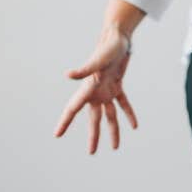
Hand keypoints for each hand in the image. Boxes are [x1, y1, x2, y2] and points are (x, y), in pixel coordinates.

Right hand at [54, 26, 138, 152]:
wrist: (117, 38)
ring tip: (114, 147)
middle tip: (91, 152)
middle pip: (93, 119)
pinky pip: (123, 103)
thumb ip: (84, 70)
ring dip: (113, 130)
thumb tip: (68, 75)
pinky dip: (128, 113)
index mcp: (87, 88)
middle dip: (93, 135)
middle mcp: (95, 93)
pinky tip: (134, 125)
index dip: (64, 122)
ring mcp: (106, 90)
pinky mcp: (117, 85)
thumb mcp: (97, 60)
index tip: (57, 135)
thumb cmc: (107, 48)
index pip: (72, 109)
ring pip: (109, 115)